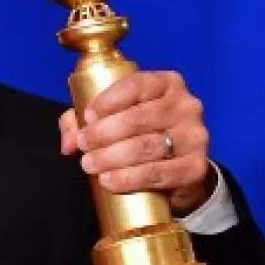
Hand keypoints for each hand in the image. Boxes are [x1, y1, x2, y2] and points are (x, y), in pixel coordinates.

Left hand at [59, 71, 213, 215]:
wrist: (178, 170)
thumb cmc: (141, 134)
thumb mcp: (114, 117)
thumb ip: (83, 120)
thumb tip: (68, 142)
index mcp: (167, 83)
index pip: (135, 85)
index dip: (107, 101)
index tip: (87, 117)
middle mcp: (186, 106)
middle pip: (138, 118)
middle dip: (103, 133)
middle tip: (83, 145)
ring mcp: (194, 137)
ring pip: (145, 147)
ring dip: (111, 157)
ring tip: (89, 164)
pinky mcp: (195, 168)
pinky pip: (157, 173)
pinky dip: (128, 179)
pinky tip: (109, 181)